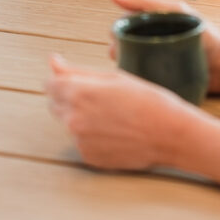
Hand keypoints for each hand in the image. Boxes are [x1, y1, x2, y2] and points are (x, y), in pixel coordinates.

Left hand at [46, 53, 188, 169]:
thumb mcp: (114, 78)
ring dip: (82, 117)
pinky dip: (93, 136)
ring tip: (114, 116)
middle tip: (101, 98)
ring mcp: (80, 141)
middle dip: (70, 98)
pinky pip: (82, 141)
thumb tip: (53, 61)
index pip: (50, 84)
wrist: (169, 134)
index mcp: (79, 94)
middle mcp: (73, 120)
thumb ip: (77, 71)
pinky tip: (116, 131)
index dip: (63, 80)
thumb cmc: (146, 100)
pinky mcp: (89, 158)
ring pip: (70, 124)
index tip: (77, 81)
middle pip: (56, 104)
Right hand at [108, 0, 219, 92]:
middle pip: (119, 51)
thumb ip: (145, 2)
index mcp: (145, 27)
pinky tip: (145, 86)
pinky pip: (140, 87)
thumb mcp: (174, 11)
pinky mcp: (157, 85)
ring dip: (129, 71)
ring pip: (127, 70)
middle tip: (137, 57)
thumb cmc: (201, 31)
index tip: (124, 40)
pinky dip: (138, 87)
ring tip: (143, 71)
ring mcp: (150, 66)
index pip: (118, 31)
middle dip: (121, 54)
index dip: (117, 35)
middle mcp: (144, 46)